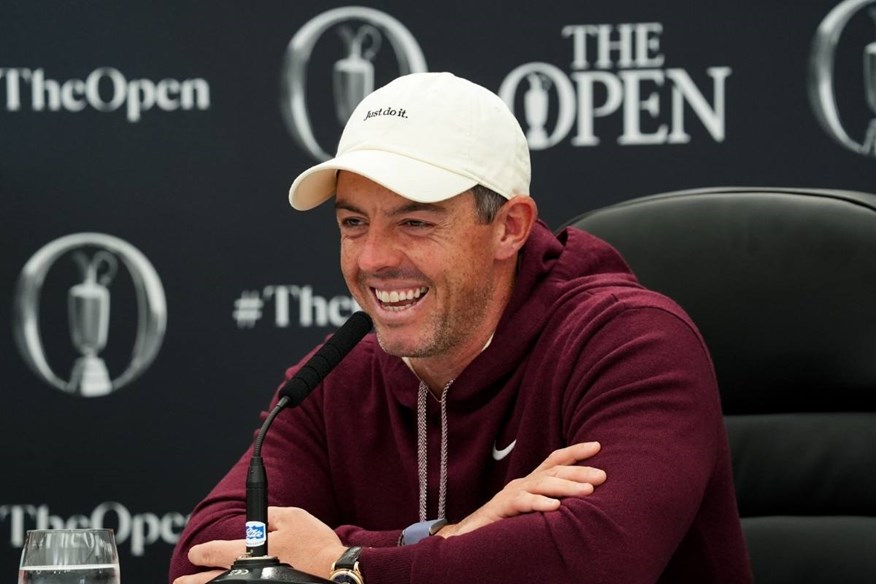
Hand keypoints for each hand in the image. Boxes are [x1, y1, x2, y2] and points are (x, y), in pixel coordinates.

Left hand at [174, 507, 344, 583]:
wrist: (336, 572)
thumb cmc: (315, 545)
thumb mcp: (293, 517)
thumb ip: (268, 516)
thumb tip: (255, 519)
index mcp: (250, 551)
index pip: (214, 552)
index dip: (201, 553)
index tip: (195, 555)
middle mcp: (248, 574)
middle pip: (210, 581)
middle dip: (192, 581)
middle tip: (181, 580)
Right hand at [440, 441, 605, 536]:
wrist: (471, 534)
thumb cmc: (507, 522)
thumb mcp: (533, 508)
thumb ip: (552, 500)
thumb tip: (582, 498)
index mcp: (532, 481)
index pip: (555, 460)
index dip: (575, 451)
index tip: (598, 445)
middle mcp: (523, 483)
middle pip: (554, 470)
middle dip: (579, 470)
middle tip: (603, 476)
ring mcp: (512, 494)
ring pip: (542, 484)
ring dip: (567, 486)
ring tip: (588, 490)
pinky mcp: (502, 508)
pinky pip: (523, 503)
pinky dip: (539, 504)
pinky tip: (555, 507)